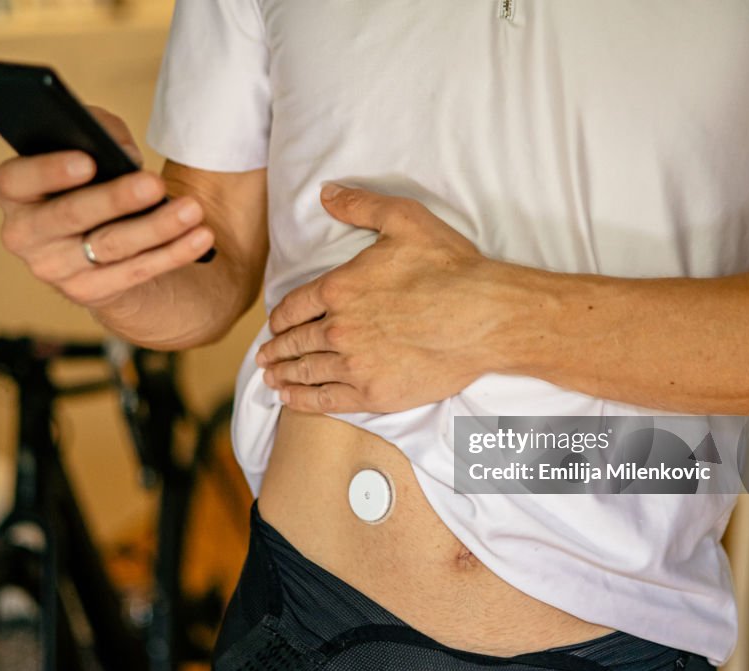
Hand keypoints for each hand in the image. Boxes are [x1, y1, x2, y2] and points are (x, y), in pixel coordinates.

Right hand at [0, 106, 213, 308]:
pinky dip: (172, 253)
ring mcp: (54, 269)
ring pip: (110, 246)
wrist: (97, 241)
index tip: (88, 161)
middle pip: (70, 217)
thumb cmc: (90, 182)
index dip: (48, 171)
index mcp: (16, 192)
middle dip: (115, 199)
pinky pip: (135, 272)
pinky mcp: (88, 292)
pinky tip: (199, 237)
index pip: (16, 180)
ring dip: (157, 227)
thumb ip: (99, 134)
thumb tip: (123, 153)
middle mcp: (25, 234)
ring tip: (191, 210)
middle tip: (154, 184)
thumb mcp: (89, 150)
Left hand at [256, 184, 498, 412]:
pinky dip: (303, 400)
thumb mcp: (404, 219)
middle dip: (276, 349)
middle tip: (264, 356)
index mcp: (339, 288)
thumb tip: (326, 193)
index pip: (294, 306)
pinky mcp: (374, 393)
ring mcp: (355, 364)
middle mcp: (339, 328)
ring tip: (272, 378)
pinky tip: (291, 399)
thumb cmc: (450, 267)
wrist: (485, 317)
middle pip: (296, 341)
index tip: (274, 325)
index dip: (279, 317)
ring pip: (306, 371)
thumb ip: (360, 206)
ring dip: (283, 375)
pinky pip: (327, 400)